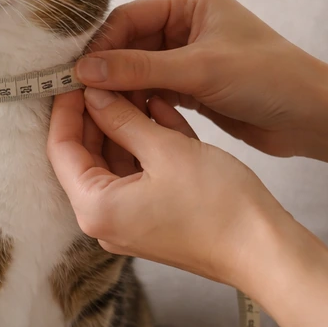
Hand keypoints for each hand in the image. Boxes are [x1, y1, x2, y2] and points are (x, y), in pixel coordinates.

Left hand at [48, 86, 289, 286]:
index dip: (67, 108)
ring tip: (134, 83)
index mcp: (95, 207)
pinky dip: (145, 146)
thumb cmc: (218, 204)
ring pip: (115, 162)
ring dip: (124, 125)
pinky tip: (158, 109)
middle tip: (105, 75)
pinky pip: (138, 175)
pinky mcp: (152, 220)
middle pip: (85, 156)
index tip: (76, 76)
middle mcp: (103, 220)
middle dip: (96, 114)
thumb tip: (93, 94)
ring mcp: (128, 223)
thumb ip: (123, 120)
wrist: (266, 251)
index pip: (61, 149)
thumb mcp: (166, 150)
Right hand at [76, 0, 327, 157]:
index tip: (76, 76)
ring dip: (120, 90)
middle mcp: (186, 22)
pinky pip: (151, 89)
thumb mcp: (198, 71)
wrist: (314, 118)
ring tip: (98, 113)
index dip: (100, 47)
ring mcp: (187, 53)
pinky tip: (123, 120)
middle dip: (106, 70)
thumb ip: (137, 69)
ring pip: (136, 69)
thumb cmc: (269, 80)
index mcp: (189, 0)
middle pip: (127, 43)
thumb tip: (82, 70)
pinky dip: (137, 103)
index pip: (127, 17)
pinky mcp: (191, 83)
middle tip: (80, 98)